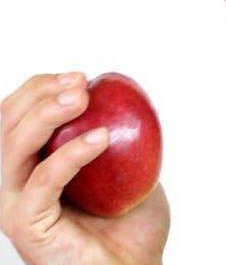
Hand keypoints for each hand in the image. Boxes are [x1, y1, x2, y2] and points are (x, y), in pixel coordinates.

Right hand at [0, 72, 169, 264]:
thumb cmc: (132, 222)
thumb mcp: (127, 164)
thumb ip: (118, 132)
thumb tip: (124, 96)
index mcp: (35, 165)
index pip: (18, 117)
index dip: (40, 88)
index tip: (80, 76)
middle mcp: (19, 183)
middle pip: (8, 126)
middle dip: (40, 93)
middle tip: (80, 82)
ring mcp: (19, 207)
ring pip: (13, 150)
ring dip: (45, 115)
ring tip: (81, 98)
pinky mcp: (29, 230)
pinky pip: (40, 185)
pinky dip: (68, 156)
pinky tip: (101, 138)